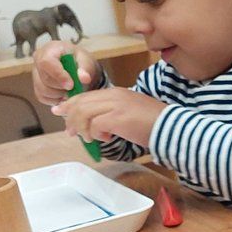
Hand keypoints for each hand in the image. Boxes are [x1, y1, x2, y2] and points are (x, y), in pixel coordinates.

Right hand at [31, 40, 98, 106]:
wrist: (76, 68)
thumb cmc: (80, 61)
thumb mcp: (87, 61)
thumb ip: (86, 68)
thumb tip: (84, 78)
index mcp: (50, 49)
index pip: (46, 62)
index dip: (58, 75)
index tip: (71, 85)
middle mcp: (38, 60)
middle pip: (45, 79)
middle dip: (62, 87)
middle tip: (76, 88)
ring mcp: (35, 74)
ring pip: (43, 90)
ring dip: (60, 95)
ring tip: (71, 90)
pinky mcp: (36, 87)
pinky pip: (43, 98)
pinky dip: (56, 100)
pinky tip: (65, 94)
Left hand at [51, 86, 165, 148]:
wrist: (171, 127)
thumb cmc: (153, 123)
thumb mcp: (129, 112)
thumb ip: (111, 113)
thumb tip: (94, 124)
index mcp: (116, 92)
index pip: (85, 95)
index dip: (70, 104)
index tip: (60, 112)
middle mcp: (114, 95)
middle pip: (81, 103)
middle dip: (71, 118)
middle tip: (70, 132)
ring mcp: (116, 106)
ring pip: (84, 113)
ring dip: (82, 128)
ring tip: (89, 138)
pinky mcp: (118, 118)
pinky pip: (95, 125)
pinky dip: (95, 134)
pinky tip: (105, 139)